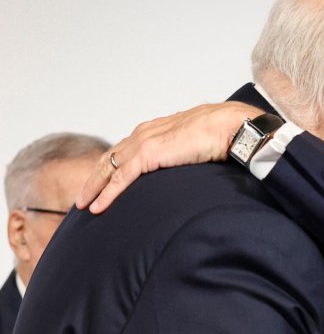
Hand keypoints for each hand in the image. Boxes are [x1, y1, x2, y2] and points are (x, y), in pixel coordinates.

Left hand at [76, 101, 265, 213]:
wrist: (229, 126)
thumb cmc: (220, 134)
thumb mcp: (193, 145)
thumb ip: (182, 154)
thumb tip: (187, 168)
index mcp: (154, 130)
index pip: (123, 151)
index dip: (110, 168)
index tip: (102, 184)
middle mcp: (143, 133)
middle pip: (109, 158)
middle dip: (94, 179)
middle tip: (83, 198)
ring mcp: (143, 143)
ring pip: (108, 168)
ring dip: (94, 188)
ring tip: (84, 206)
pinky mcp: (148, 154)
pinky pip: (120, 178)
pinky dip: (107, 193)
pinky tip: (99, 207)